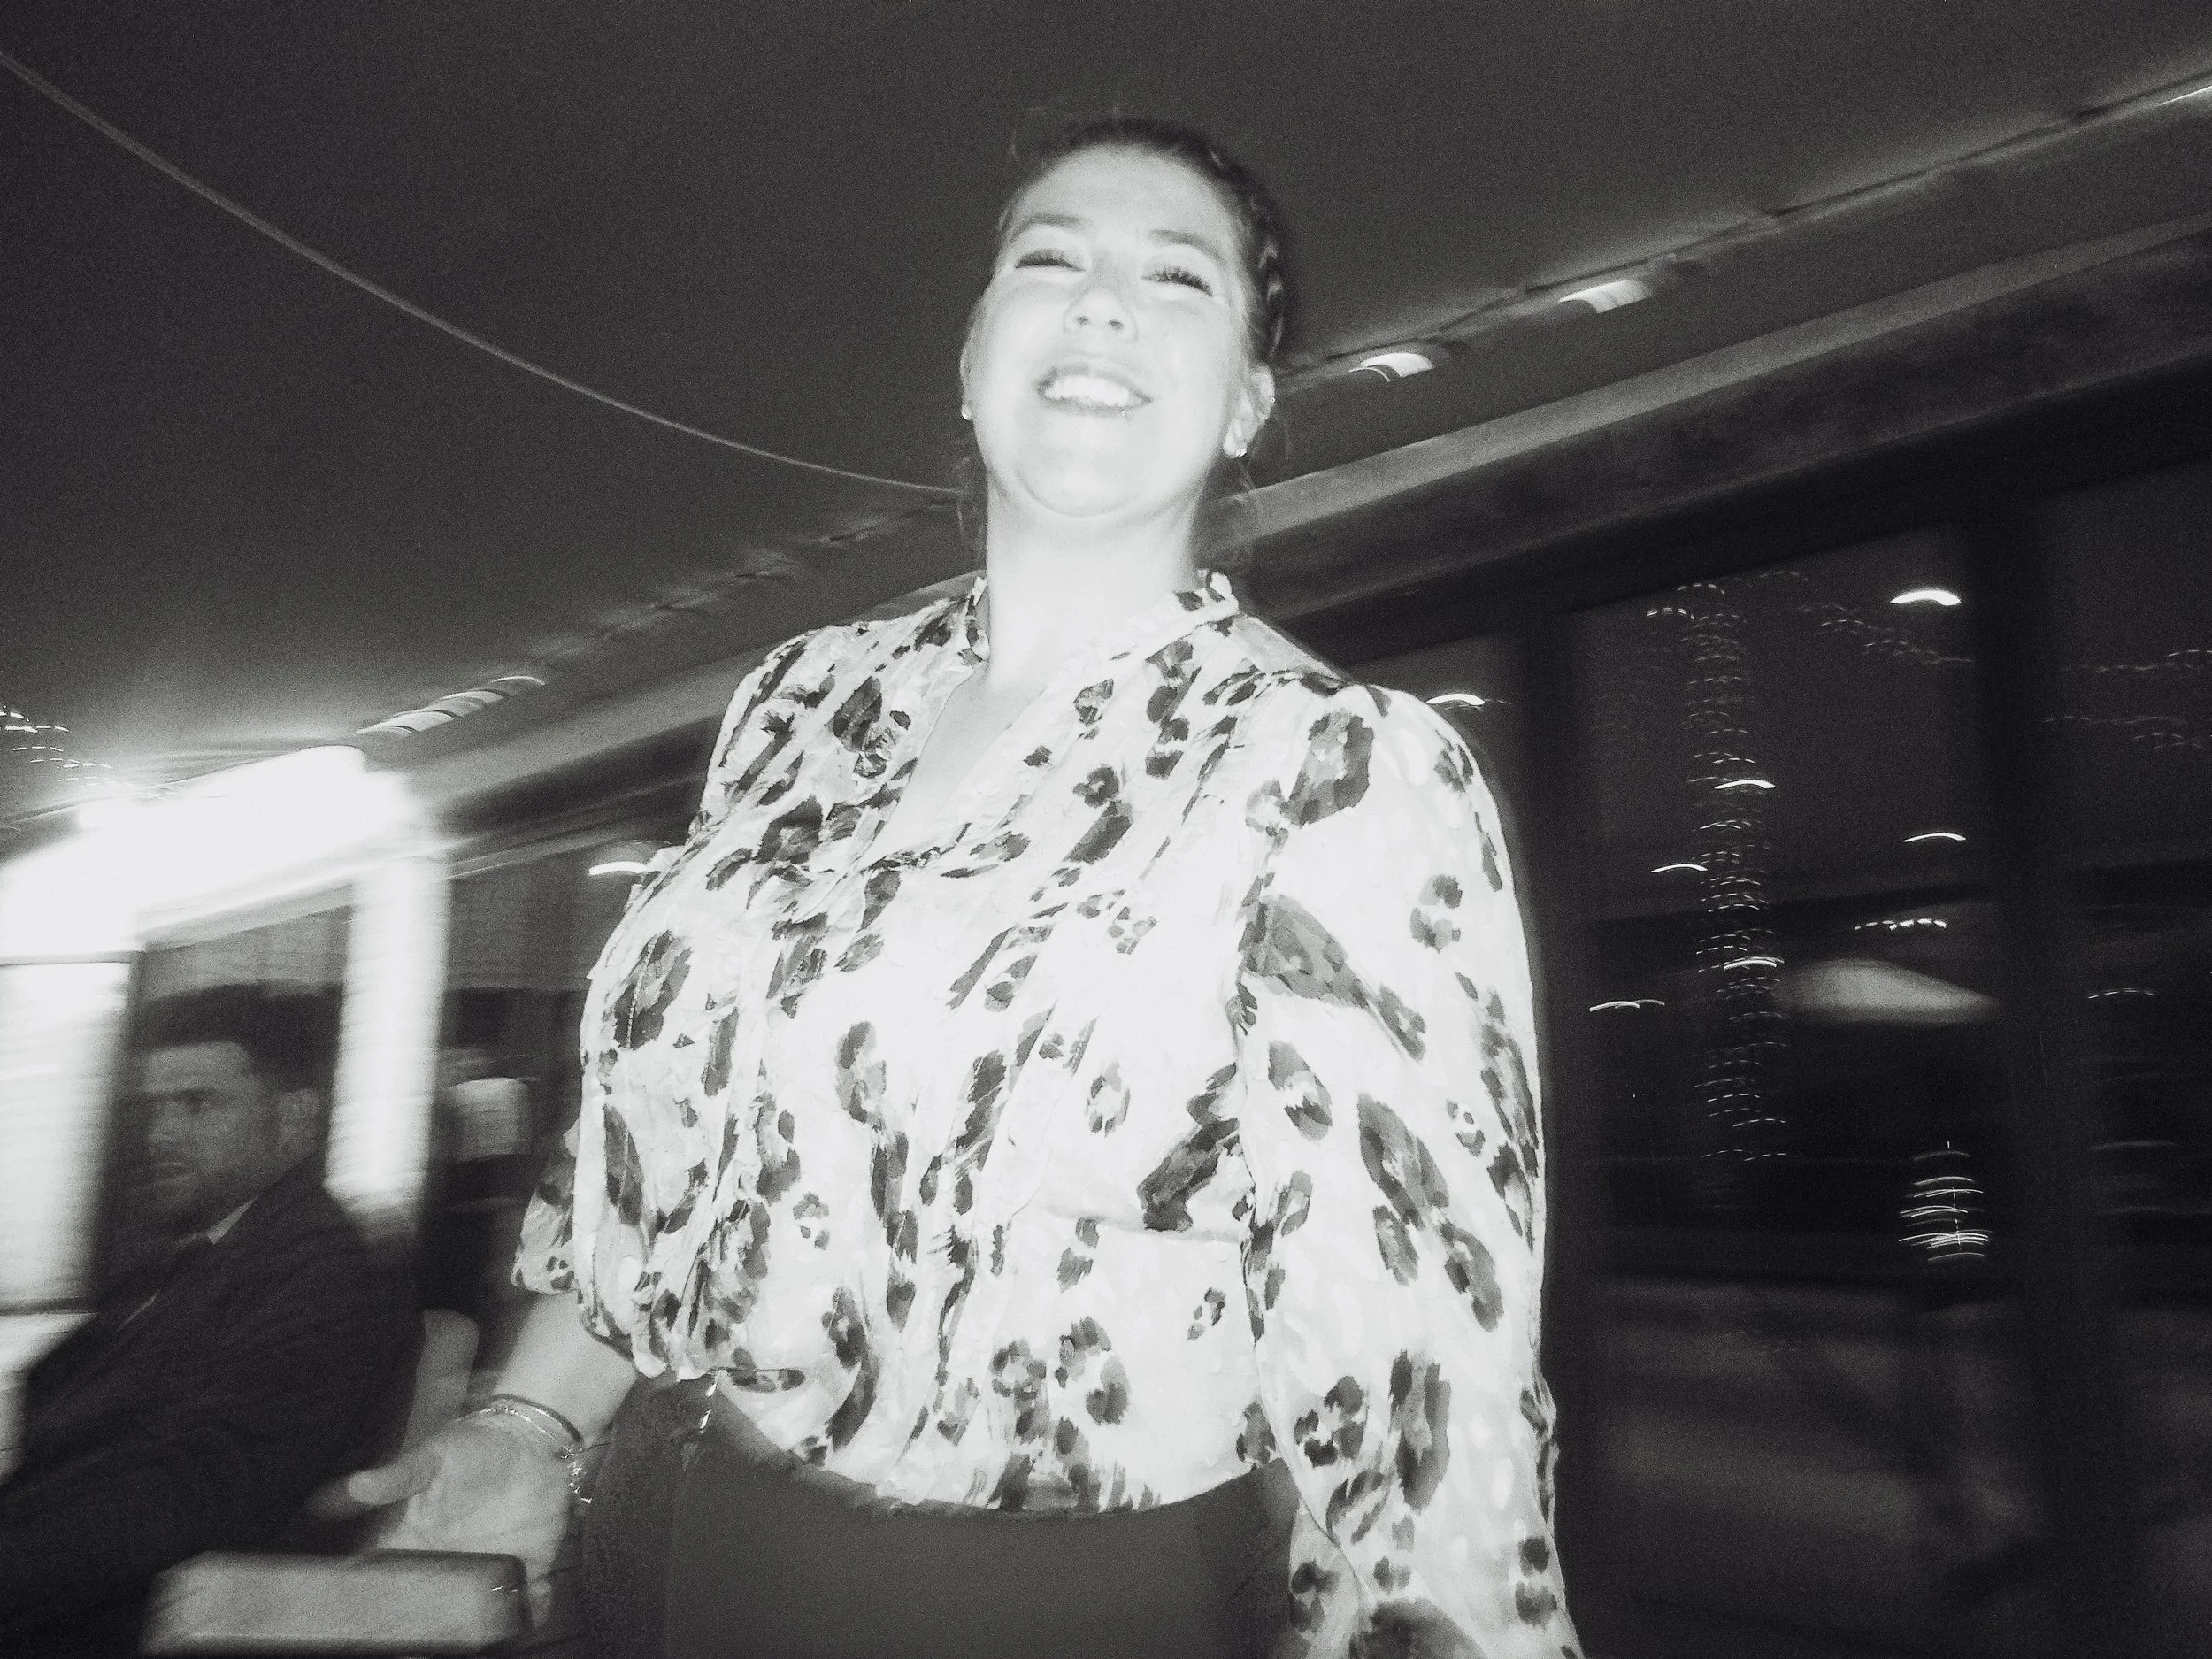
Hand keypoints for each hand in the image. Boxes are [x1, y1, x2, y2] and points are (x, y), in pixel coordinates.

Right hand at [340, 1416, 574, 1622]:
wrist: (528, 1439)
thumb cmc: (472, 1447)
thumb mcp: (431, 1457)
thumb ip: (396, 1478)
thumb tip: (355, 1485)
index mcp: (416, 1545)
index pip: (388, 1587)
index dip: (381, 1610)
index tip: (374, 1626)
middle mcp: (448, 1566)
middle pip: (430, 1614)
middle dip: (428, 1633)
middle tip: (425, 1643)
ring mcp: (486, 1570)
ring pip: (476, 1619)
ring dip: (478, 1630)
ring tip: (478, 1633)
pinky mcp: (528, 1566)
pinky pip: (527, 1602)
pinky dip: (531, 1610)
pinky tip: (532, 1603)